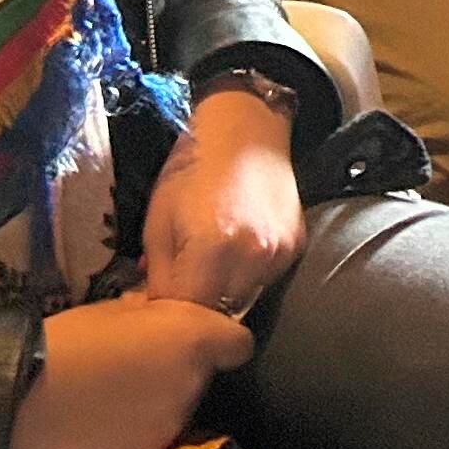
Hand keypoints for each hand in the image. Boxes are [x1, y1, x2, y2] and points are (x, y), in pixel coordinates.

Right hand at [9, 299, 252, 448]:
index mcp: (191, 341)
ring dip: (163, 397)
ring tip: (119, 392)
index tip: (195, 337)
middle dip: (182, 367)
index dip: (220, 338)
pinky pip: (155, 432)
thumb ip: (152, 313)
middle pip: (204, 375)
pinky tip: (107, 418)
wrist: (22, 397)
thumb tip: (158, 313)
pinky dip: (140, 425)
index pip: (238, 342)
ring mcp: (172, 425)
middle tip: (143, 361)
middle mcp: (193, 386)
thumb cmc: (70, 339)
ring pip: (181, 406)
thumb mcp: (115, 308)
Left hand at [139, 89, 303, 317]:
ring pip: (244, 302)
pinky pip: (264, 282)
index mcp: (212, 248)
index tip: (155, 313)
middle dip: (195, 314)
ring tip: (204, 277)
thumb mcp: (159, 219)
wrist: (246, 129)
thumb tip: (153, 310)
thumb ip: (158, 273)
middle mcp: (252, 256)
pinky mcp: (295, 247)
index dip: (168, 319)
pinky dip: (245, 279)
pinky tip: (233, 255)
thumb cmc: (192, 167)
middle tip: (177, 298)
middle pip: (219, 316)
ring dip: (222, 300)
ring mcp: (279, 253)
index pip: (188, 315)